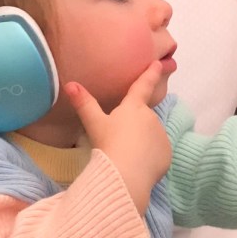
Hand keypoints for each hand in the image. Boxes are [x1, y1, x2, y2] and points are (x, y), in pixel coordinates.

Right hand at [64, 62, 171, 213]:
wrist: (126, 174)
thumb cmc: (108, 144)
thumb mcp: (94, 124)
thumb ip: (84, 103)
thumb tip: (70, 84)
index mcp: (134, 107)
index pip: (142, 86)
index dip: (150, 73)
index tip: (158, 63)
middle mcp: (151, 117)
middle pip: (142, 119)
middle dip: (134, 127)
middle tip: (119, 141)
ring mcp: (161, 136)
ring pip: (150, 136)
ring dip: (142, 142)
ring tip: (125, 156)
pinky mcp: (167, 154)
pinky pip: (157, 153)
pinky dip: (149, 157)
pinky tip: (137, 165)